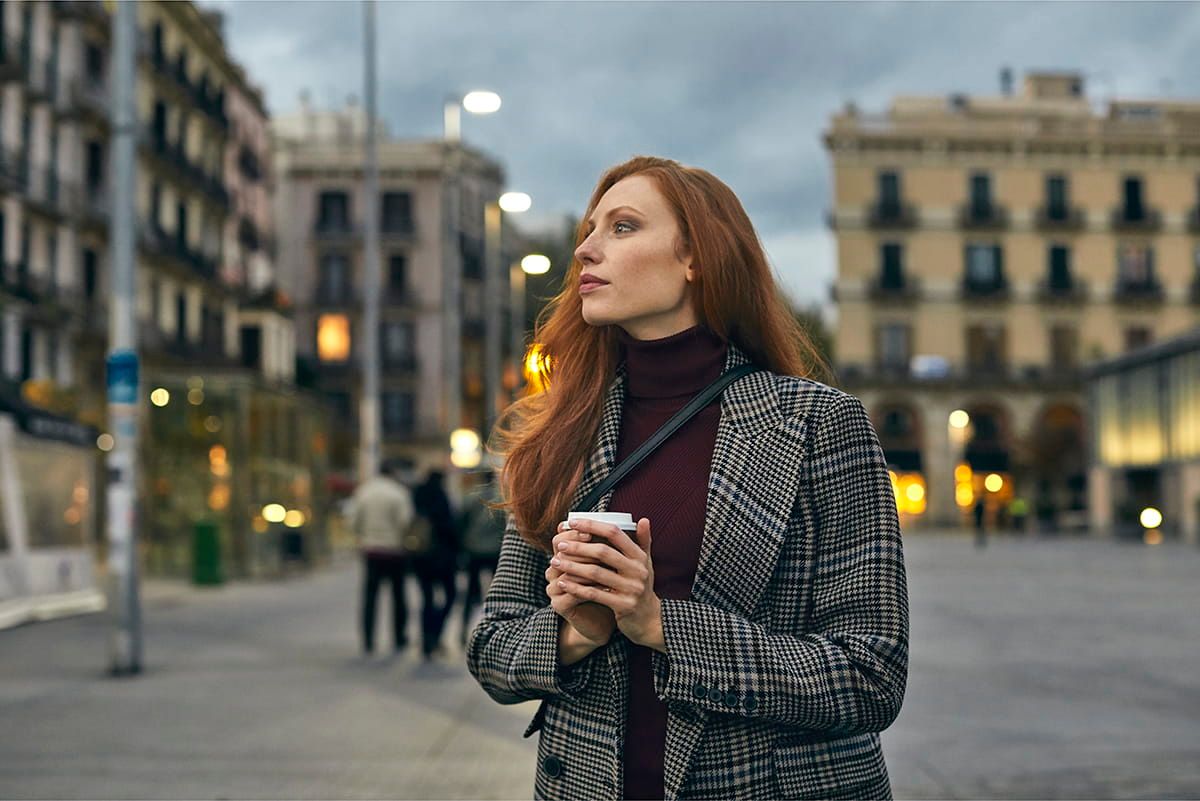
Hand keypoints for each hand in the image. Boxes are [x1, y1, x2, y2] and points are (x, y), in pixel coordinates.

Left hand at [552, 517, 663, 650]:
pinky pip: (594, 594)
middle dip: (578, 546)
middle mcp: (638, 570)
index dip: (592, 525)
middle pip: (603, 552)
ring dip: (572, 566)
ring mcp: (632, 588)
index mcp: (640, 556)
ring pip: (595, 573)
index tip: (573, 522)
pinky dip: (576, 587)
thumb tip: (644, 519)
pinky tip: (562, 582)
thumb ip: (644, 541)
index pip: (615, 533)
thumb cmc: (642, 586)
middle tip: (560, 545)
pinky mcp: (623, 605)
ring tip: (555, 562)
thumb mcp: (646, 563)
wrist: (649, 619)